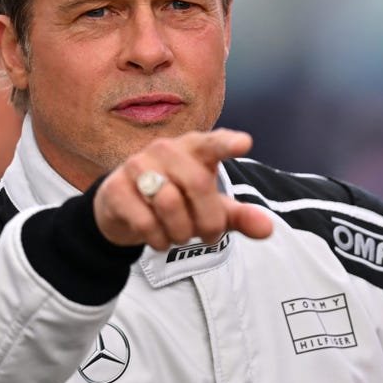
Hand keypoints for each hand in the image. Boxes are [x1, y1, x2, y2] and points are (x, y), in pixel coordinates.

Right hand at [93, 128, 272, 249]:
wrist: (124, 211)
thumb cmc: (178, 202)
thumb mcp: (211, 209)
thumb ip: (239, 216)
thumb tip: (268, 228)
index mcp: (195, 148)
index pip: (213, 142)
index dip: (228, 143)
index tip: (245, 143)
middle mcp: (166, 150)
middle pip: (198, 184)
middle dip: (209, 221)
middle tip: (209, 236)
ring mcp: (137, 166)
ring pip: (170, 204)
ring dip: (181, 232)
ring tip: (180, 235)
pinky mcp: (115, 189)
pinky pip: (145, 222)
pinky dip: (158, 239)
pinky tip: (158, 238)